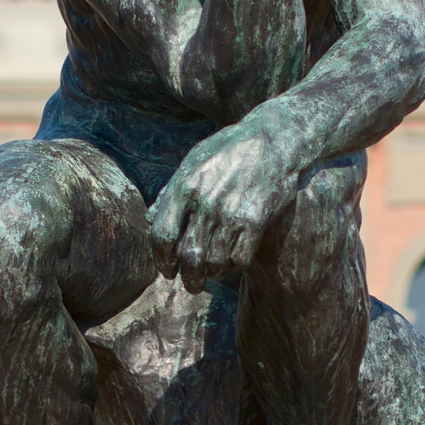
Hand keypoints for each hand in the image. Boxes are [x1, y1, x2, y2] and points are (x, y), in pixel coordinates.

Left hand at [149, 127, 298, 291]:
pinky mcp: (256, 220)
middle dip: (189, 278)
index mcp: (184, 187)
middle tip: (192, 285)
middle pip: (188, 256)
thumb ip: (172, 190)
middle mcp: (206, 202)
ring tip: (214, 274)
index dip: (161, 260)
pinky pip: (240, 259)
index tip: (167, 271)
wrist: (274, 139)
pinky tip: (235, 261)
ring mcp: (231, 212)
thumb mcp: (194, 161)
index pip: (162, 235)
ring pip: (215, 262)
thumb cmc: (229, 150)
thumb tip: (150, 219)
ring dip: (213, 274)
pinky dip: (235, 266)